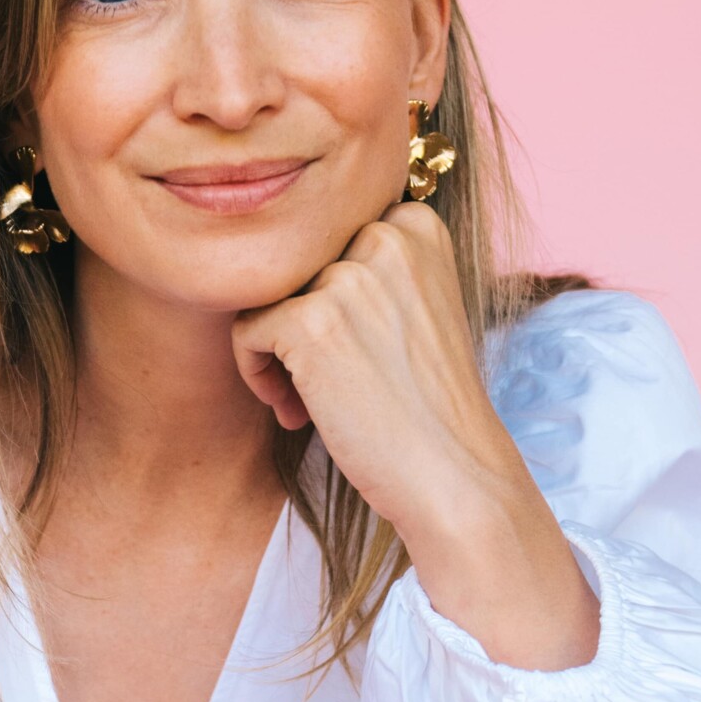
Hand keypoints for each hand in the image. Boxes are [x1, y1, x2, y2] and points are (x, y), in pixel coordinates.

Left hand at [232, 202, 598, 670]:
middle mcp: (386, 237)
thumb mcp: (415, 310)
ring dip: (275, 352)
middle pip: (295, 263)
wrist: (454, 475)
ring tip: (308, 402)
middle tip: (323, 382)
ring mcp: (348, 277)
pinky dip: (257, 376)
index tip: (346, 346)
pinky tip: (296, 413)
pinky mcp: (311, 321)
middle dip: (296, 319)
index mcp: (417, 226)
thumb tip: (280, 262)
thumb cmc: (429, 407)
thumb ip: (369, 272)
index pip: (329, 235)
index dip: (324, 293)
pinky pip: (246, 331)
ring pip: (265, 296)